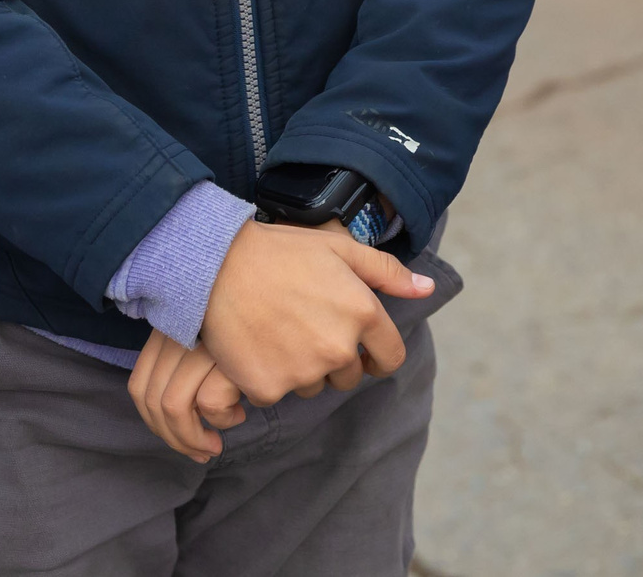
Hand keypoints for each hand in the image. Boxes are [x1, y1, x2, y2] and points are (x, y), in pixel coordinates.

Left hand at [128, 329, 247, 461]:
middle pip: (153, 401)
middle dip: (175, 439)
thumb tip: (172, 423)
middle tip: (202, 451)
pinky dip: (224, 418)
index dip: (154, 424)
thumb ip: (188, 369)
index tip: (179, 439)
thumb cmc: (254, 330)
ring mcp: (198, 341)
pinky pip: (209, 403)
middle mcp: (178, 332)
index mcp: (169, 326)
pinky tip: (242, 410)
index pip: (139, 387)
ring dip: (194, 438)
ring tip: (216, 444)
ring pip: (173, 407)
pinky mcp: (225, 353)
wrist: (292, 309)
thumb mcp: (211, 342)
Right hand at [197, 220, 430, 407]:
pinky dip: (267, 375)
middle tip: (303, 325)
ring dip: (301, 368)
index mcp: (363, 314)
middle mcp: (339, 349)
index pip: (391, 357)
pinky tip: (255, 344)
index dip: (377, 355)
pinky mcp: (269, 388)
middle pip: (349, 376)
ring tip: (277, 329)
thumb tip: (427, 289)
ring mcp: (304, 373)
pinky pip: (276, 392)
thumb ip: (387, 272)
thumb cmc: (279, 251)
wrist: (215, 265)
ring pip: (312, 386)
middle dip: (334, 358)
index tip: (362, 351)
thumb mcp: (338, 249)